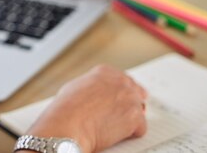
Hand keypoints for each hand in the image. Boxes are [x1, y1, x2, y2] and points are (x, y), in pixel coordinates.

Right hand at [24, 65, 146, 152]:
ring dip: (130, 119)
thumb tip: (96, 93)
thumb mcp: (76, 86)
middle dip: (129, 104)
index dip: (120, 93)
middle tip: (121, 115)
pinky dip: (130, 134)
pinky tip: (116, 134)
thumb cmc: (66, 108)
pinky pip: (140, 128)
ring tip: (114, 126)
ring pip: (139, 110)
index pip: (122, 79)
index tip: (117, 100)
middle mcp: (120, 81)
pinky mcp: (135, 117)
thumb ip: (92, 86)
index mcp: (105, 72)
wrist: (68, 124)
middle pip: (136, 92)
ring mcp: (130, 98)